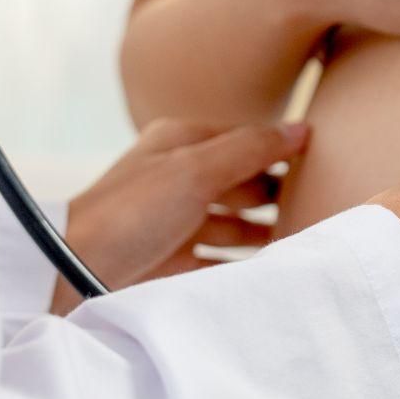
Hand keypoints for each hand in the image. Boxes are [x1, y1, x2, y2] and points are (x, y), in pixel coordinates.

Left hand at [51, 118, 306, 310]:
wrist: (73, 269)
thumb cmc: (130, 211)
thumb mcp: (194, 170)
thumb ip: (250, 149)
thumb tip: (302, 129)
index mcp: (180, 144)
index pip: (245, 140)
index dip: (282, 149)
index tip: (326, 160)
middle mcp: (179, 178)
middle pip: (244, 182)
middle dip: (279, 192)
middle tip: (326, 203)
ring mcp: (177, 221)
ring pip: (236, 223)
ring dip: (267, 230)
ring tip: (308, 237)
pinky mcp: (174, 261)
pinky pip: (222, 260)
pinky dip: (246, 263)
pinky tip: (274, 267)